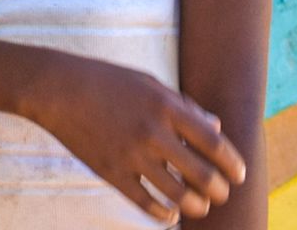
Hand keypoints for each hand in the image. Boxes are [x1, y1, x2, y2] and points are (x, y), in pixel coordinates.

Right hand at [20, 53, 244, 222]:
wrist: (57, 88)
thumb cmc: (107, 81)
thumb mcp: (149, 83)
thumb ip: (184, 106)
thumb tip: (216, 128)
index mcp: (166, 107)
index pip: (213, 142)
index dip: (232, 163)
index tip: (239, 175)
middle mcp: (152, 132)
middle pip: (201, 174)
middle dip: (219, 191)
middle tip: (221, 194)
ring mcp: (131, 155)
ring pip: (177, 195)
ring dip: (196, 207)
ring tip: (200, 207)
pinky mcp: (111, 172)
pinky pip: (145, 203)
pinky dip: (164, 214)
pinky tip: (171, 213)